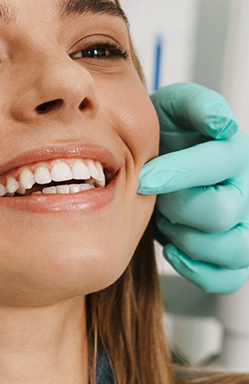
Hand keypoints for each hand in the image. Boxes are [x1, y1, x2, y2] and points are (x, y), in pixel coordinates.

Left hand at [137, 83, 248, 293]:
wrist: (156, 163)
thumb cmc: (165, 135)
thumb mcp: (174, 107)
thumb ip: (196, 105)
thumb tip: (221, 122)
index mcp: (236, 151)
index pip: (221, 164)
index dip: (179, 173)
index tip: (144, 178)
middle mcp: (248, 189)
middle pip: (223, 212)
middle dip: (178, 207)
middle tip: (156, 198)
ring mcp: (245, 224)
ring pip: (235, 249)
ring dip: (190, 241)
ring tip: (168, 222)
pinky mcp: (235, 255)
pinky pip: (230, 277)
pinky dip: (199, 270)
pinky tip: (174, 250)